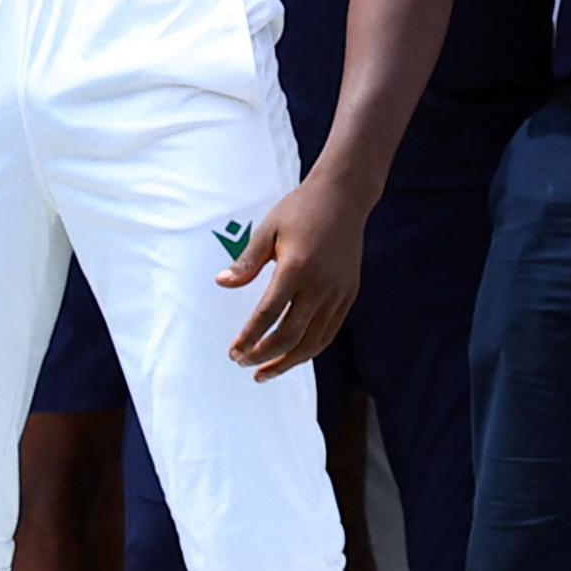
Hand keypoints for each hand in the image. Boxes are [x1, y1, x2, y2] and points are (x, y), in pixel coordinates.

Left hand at [220, 175, 367, 375]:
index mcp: (296, 267)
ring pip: (313, 340)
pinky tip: (292, 355)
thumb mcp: (267, 229)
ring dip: (288, 361)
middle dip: (265, 355)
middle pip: (291, 335)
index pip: (268, 314)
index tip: (234, 352)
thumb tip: (222, 283)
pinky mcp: (348, 294)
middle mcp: (320, 284)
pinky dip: (310, 349)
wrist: (344, 197)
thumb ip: (247, 262)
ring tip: (265, 372)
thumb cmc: (301, 209)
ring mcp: (338, 292)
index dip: (249, 338)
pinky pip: (329, 332)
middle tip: (244, 365)